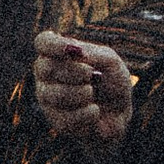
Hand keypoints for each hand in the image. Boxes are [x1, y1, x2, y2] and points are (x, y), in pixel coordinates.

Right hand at [34, 32, 134, 149]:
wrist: (120, 114)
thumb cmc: (112, 82)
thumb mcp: (109, 61)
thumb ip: (92, 53)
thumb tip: (74, 51)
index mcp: (57, 55)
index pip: (43, 43)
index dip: (53, 45)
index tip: (71, 50)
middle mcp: (46, 75)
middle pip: (46, 67)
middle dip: (74, 71)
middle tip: (92, 75)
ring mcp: (48, 99)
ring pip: (53, 94)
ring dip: (81, 93)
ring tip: (92, 93)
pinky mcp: (56, 121)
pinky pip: (66, 117)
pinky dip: (87, 113)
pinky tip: (94, 111)